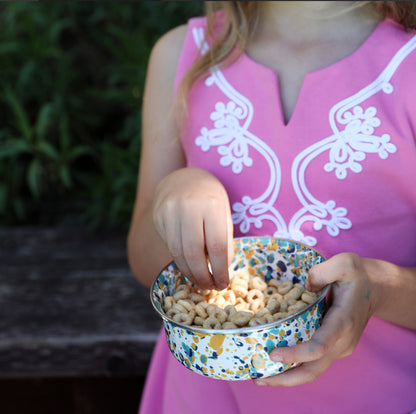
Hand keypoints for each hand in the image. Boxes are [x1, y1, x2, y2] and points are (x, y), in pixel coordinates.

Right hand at [152, 167, 233, 289]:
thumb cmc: (210, 199)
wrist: (184, 179)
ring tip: (200, 281)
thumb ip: (224, 240)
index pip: (217, 245)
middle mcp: (188, 206)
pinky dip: (180, 261)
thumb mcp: (224, 214)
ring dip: (189, 272)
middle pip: (193, 252)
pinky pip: (169, 245)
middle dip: (202, 276)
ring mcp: (169, 210)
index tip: (223, 284)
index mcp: (212, 205)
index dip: (220, 270)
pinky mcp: (158, 216)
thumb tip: (221, 270)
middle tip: (209, 287)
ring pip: (177, 252)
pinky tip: (188, 266)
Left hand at [255, 253, 378, 386]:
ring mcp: (338, 347)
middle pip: (313, 369)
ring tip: (259, 376)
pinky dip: (294, 366)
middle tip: (257, 378)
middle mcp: (341, 341)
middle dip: (285, 378)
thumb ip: (322, 272)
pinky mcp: (333, 347)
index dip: (296, 354)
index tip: (274, 354)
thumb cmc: (357, 275)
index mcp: (342, 322)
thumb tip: (305, 287)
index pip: (319, 347)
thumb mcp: (344, 263)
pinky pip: (313, 362)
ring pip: (312, 370)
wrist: (375, 289)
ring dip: (287, 377)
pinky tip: (274, 363)